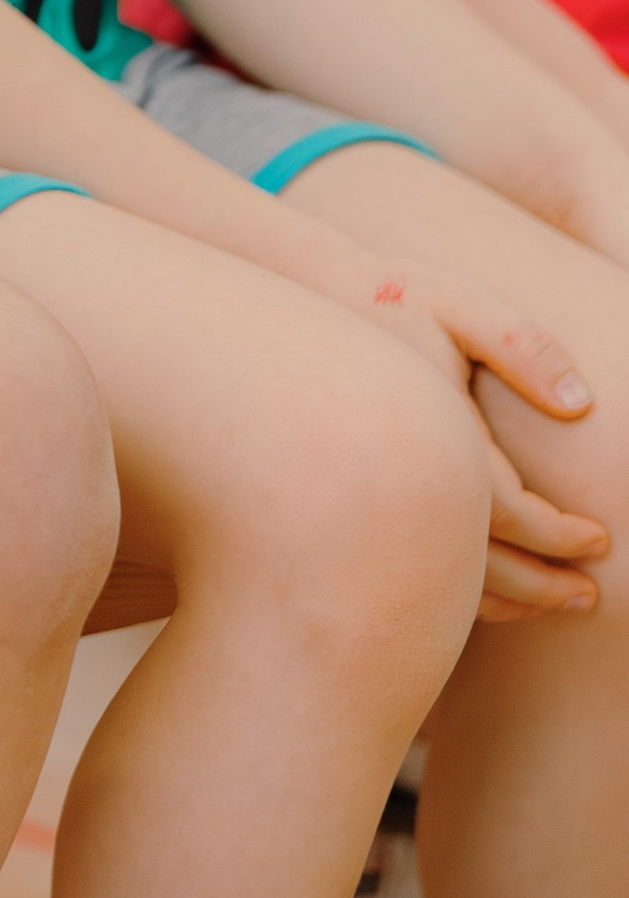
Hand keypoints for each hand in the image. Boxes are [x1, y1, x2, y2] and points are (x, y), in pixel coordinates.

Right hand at [344, 253, 607, 621]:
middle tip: (587, 595)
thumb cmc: (388, 297)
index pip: (508, 510)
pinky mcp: (359, 497)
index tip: (600, 540)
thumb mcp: (459, 303)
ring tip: (553, 601)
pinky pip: (411, 563)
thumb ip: (521, 346)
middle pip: (477, 560)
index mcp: (435, 430)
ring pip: (441, 574)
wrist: (298, 296)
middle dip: (541, 586)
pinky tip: (490, 587)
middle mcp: (401, 472)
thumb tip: (577, 403)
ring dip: (504, 597)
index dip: (559, 535)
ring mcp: (372, 491)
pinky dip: (457, 590)